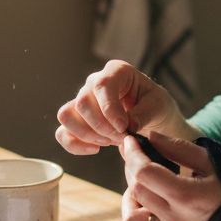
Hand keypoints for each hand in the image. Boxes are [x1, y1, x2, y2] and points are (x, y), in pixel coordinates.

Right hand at [55, 60, 187, 155]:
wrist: (152, 117)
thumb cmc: (155, 106)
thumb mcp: (158, 106)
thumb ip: (144, 114)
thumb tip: (127, 126)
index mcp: (117, 71)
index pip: (102, 85)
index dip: (110, 110)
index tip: (124, 128)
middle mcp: (94, 82)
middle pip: (82, 102)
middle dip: (102, 126)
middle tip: (122, 137)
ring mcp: (82, 100)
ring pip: (67, 115)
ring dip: (88, 134)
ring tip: (109, 141)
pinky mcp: (76, 119)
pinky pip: (62, 132)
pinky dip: (75, 145)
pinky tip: (95, 149)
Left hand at [119, 132, 220, 220]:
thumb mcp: (211, 162)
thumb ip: (178, 148)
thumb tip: (149, 136)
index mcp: (188, 196)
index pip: (144, 173)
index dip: (133, 154)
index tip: (130, 142)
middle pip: (137, 191)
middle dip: (132, 170)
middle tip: (140, 161)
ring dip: (130, 202)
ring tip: (143, 192)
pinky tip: (142, 215)